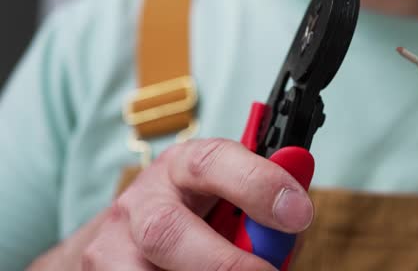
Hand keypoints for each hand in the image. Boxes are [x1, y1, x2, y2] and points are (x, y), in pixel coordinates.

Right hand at [33, 138, 312, 269]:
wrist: (130, 239)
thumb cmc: (203, 217)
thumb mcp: (234, 201)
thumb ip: (264, 212)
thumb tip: (293, 220)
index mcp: (185, 166)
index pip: (213, 161)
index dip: (258, 184)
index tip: (298, 214)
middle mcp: (144, 200)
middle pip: (166, 229)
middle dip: (222, 261)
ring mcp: (113, 242)